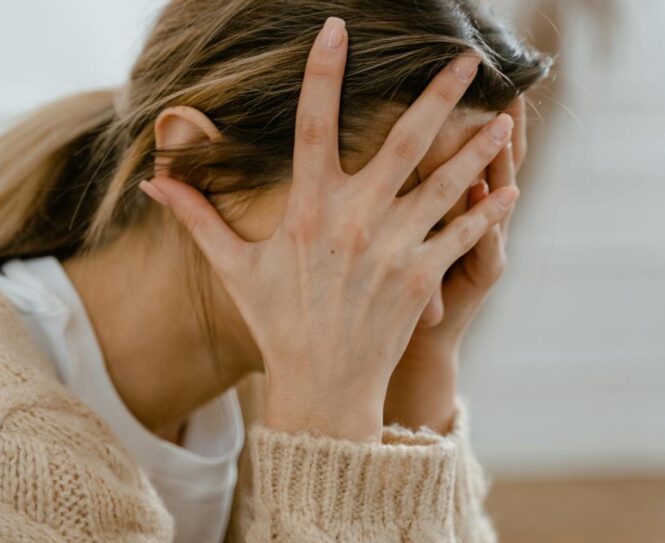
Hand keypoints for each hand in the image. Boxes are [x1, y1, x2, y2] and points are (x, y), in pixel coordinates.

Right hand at [139, 17, 516, 441]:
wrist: (320, 385)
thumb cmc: (276, 322)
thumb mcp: (233, 267)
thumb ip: (197, 217)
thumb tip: (152, 181)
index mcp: (307, 209)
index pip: (313, 124)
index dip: (324, 73)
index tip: (337, 28)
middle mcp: (355, 220)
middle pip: (404, 140)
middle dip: (438, 94)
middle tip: (465, 56)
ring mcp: (394, 249)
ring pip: (447, 182)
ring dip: (479, 146)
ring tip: (507, 116)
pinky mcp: (421, 278)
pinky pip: (463, 235)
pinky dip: (489, 211)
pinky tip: (512, 188)